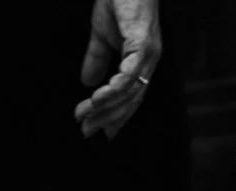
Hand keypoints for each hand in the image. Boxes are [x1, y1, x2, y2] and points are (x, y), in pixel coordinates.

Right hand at [74, 0, 160, 140]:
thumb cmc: (119, 2)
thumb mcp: (103, 35)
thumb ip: (97, 59)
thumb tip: (87, 82)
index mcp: (142, 64)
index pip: (131, 98)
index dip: (116, 116)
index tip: (99, 132)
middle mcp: (149, 64)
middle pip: (131, 101)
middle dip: (109, 118)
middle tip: (87, 131)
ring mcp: (148, 55)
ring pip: (130, 92)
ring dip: (106, 107)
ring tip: (86, 116)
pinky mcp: (143, 44)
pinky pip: (129, 74)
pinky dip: (114, 89)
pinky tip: (97, 98)